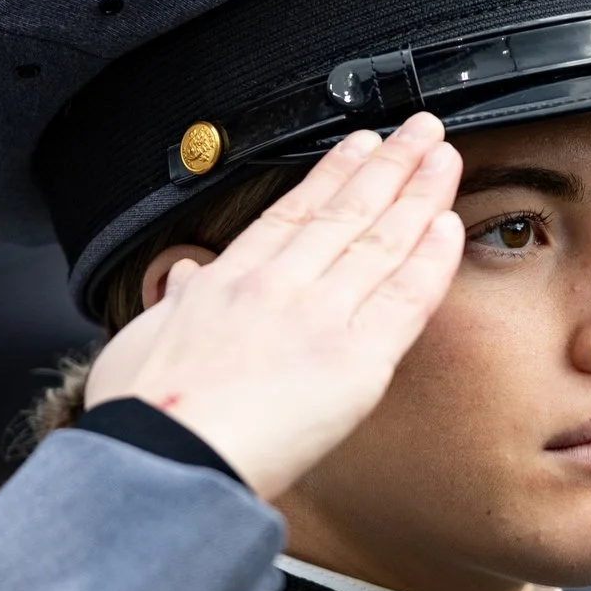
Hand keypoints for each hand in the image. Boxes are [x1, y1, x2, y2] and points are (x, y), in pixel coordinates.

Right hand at [84, 114, 463, 497]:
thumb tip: (186, 277)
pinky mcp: (357, 360)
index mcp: (227, 281)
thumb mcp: (141, 340)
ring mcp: (320, 317)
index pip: (291, 214)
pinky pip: (406, 299)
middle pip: (346, 212)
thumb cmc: (144, 416)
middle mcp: (278, 287)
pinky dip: (431, 259)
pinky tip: (449, 225)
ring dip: (417, 193)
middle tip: (420, 130)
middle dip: (388, 165)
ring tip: (443, 158)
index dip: (332, 174)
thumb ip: (175, 302)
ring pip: (380, 241)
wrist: (161, 460)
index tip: (359, 145)